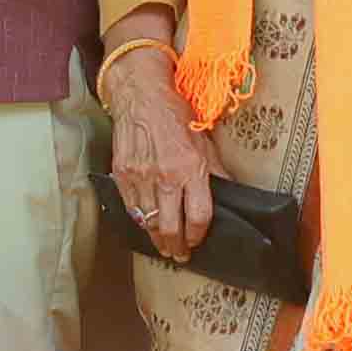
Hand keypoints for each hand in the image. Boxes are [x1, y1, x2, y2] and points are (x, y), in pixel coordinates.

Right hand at [103, 43, 215, 262]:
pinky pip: (130, 207)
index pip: (199, 217)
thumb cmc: (175, 114)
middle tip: (179, 255)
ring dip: (156, 239)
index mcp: (191, 168)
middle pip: (171, 228)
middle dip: (177, 247)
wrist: (141, 95)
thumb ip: (215, 172)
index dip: (200, 235)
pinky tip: (145, 223)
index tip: (198, 241)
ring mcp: (140, 176)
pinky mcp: (122, 173)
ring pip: (148, 222)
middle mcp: (165, 176)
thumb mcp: (205, 141)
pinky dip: (139, 219)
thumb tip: (229, 194)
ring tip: (162, 246)